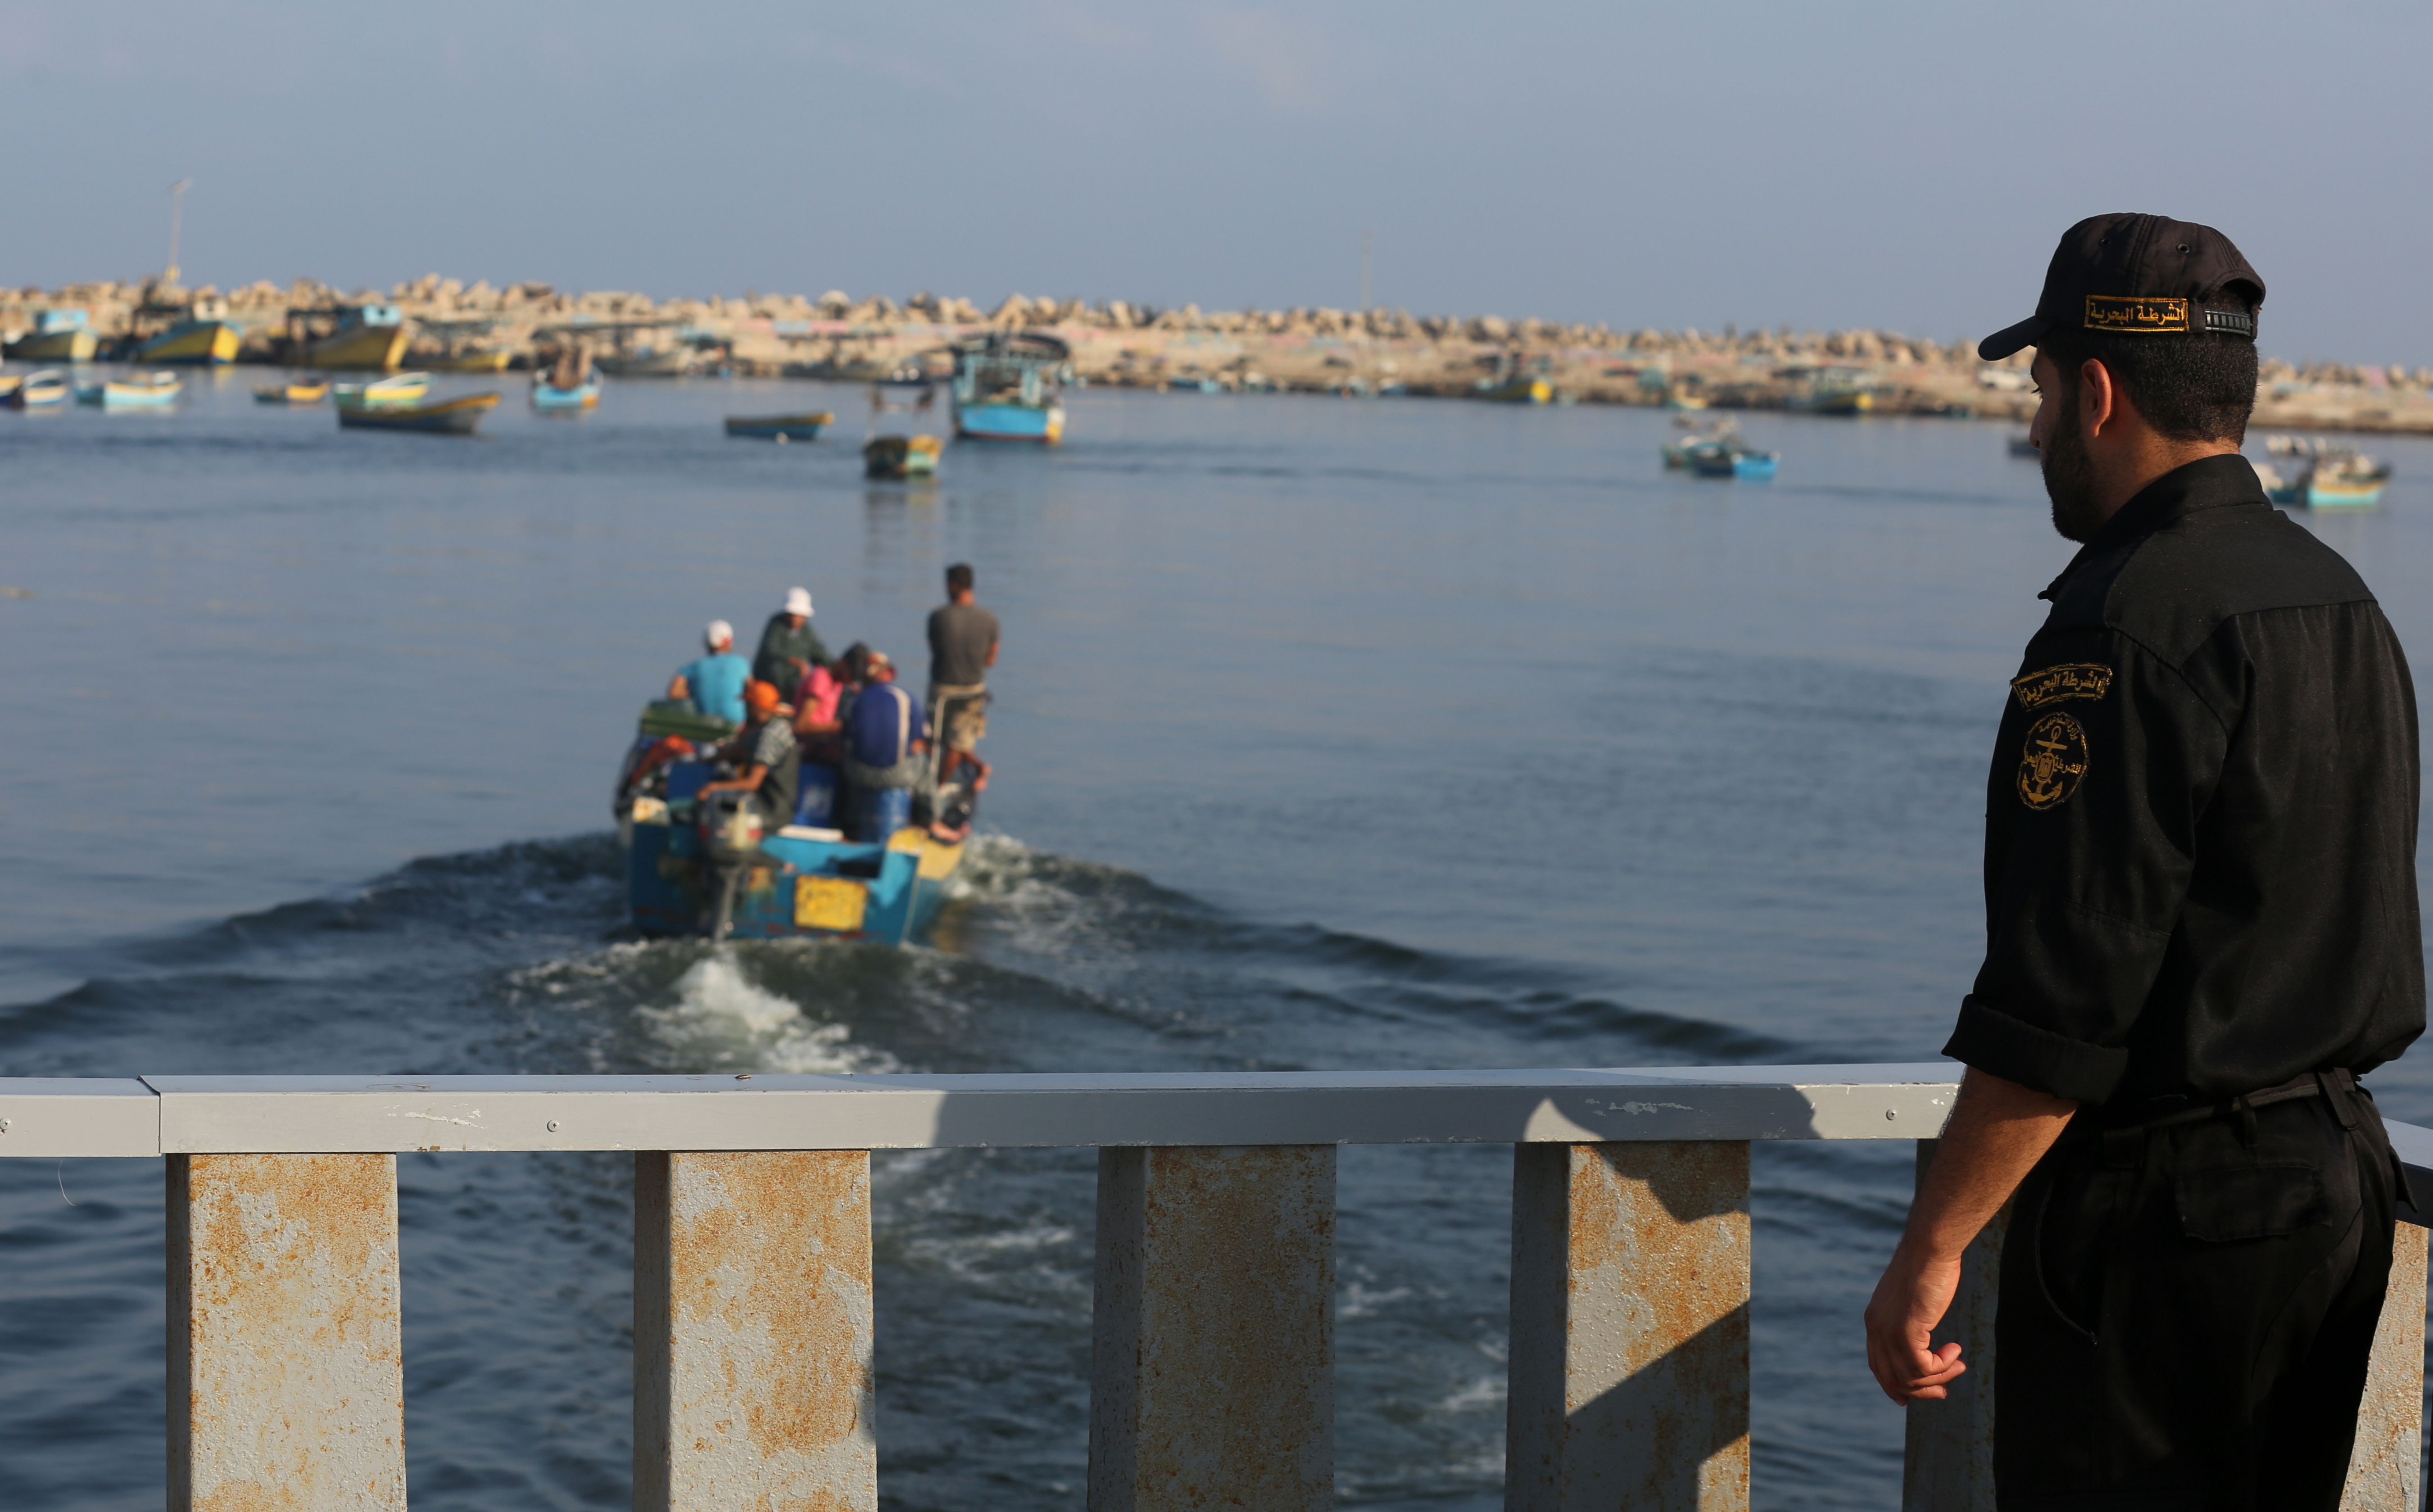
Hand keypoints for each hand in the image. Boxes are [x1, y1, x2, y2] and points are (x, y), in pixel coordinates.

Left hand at [1863, 1243, 1966, 1403]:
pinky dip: (1942, 1366)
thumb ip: (1910, 1323)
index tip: (1914, 1396)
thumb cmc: (1928, 1269)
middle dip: (1921, 1390)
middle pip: (1892, 1379)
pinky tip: (1956, 1350)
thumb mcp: (1912, 1301)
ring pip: (1911, 1377)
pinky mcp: (1905, 1332)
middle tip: (1945, 1390)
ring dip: (1939, 1376)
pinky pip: (1922, 1367)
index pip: (1878, 1366)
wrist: (1929, 1248)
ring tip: (1959, 1365)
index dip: (1894, 1386)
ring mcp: (1888, 1331)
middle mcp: (1876, 1329)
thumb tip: (1923, 1345)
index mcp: (1875, 1321)